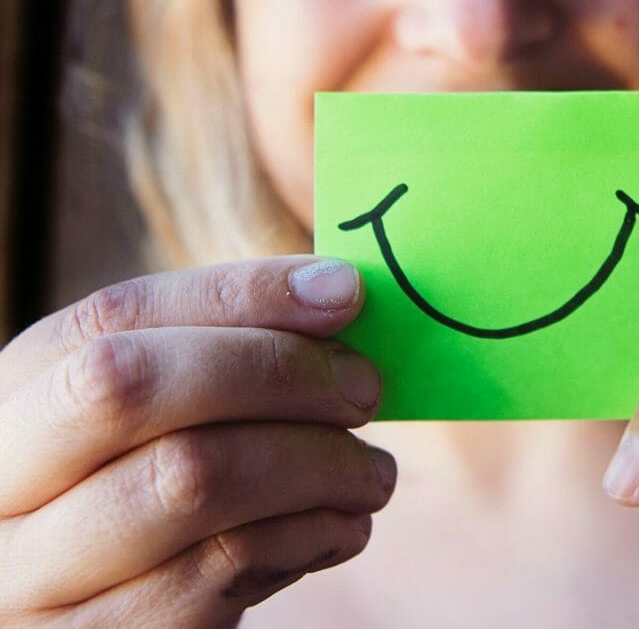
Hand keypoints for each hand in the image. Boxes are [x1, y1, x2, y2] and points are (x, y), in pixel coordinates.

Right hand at [0, 256, 395, 626]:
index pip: (115, 316)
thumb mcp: (157, 427)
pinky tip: (341, 527)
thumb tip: (336, 291)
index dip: (240, 294)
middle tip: (365, 389)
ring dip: (318, 464)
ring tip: (372, 473)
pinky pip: (223, 568)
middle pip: (133, 386)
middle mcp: (0, 483)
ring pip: (191, 479)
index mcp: (16, 399)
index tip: (345, 291)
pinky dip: (309, 534)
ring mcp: (32, 576)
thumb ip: (220, 360)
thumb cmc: (150, 507)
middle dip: (277, 372)